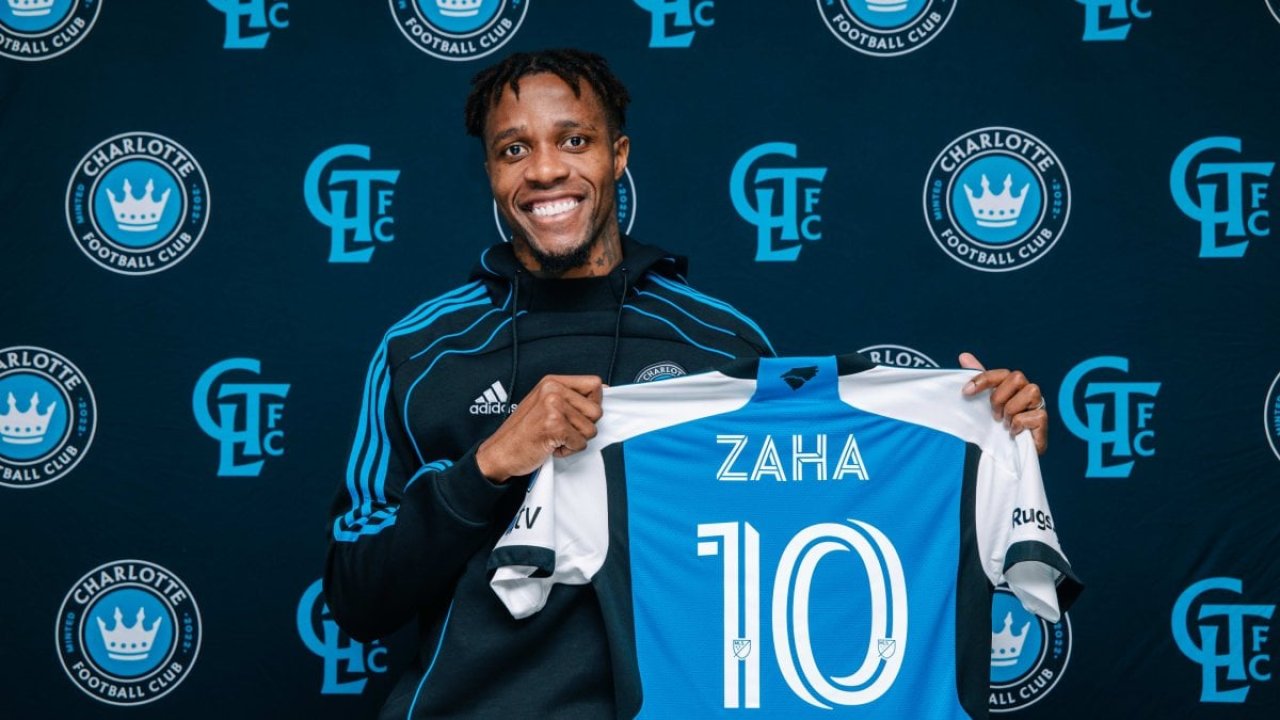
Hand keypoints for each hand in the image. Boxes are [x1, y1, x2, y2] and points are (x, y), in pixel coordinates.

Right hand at [475, 375, 603, 482]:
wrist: (500, 452)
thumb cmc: (523, 432)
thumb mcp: (545, 404)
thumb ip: (571, 397)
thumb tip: (605, 390)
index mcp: (552, 382)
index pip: (595, 384)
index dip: (594, 403)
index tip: (579, 415)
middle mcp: (553, 390)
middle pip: (596, 410)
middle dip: (583, 427)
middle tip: (561, 431)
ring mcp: (553, 407)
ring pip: (591, 429)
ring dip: (575, 441)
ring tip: (554, 438)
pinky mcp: (554, 426)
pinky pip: (580, 443)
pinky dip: (568, 451)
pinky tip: (550, 446)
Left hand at [959, 353, 1047, 454]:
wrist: (1005, 454)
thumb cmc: (995, 426)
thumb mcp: (982, 402)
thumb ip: (977, 378)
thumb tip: (964, 356)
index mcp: (1012, 386)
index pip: (1001, 373)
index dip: (983, 379)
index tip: (966, 392)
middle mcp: (1027, 391)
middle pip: (1018, 377)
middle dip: (999, 396)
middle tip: (994, 414)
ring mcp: (1037, 405)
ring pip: (1030, 391)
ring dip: (1011, 411)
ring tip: (1005, 424)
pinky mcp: (1043, 421)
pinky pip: (1033, 415)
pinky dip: (1018, 425)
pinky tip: (1014, 432)